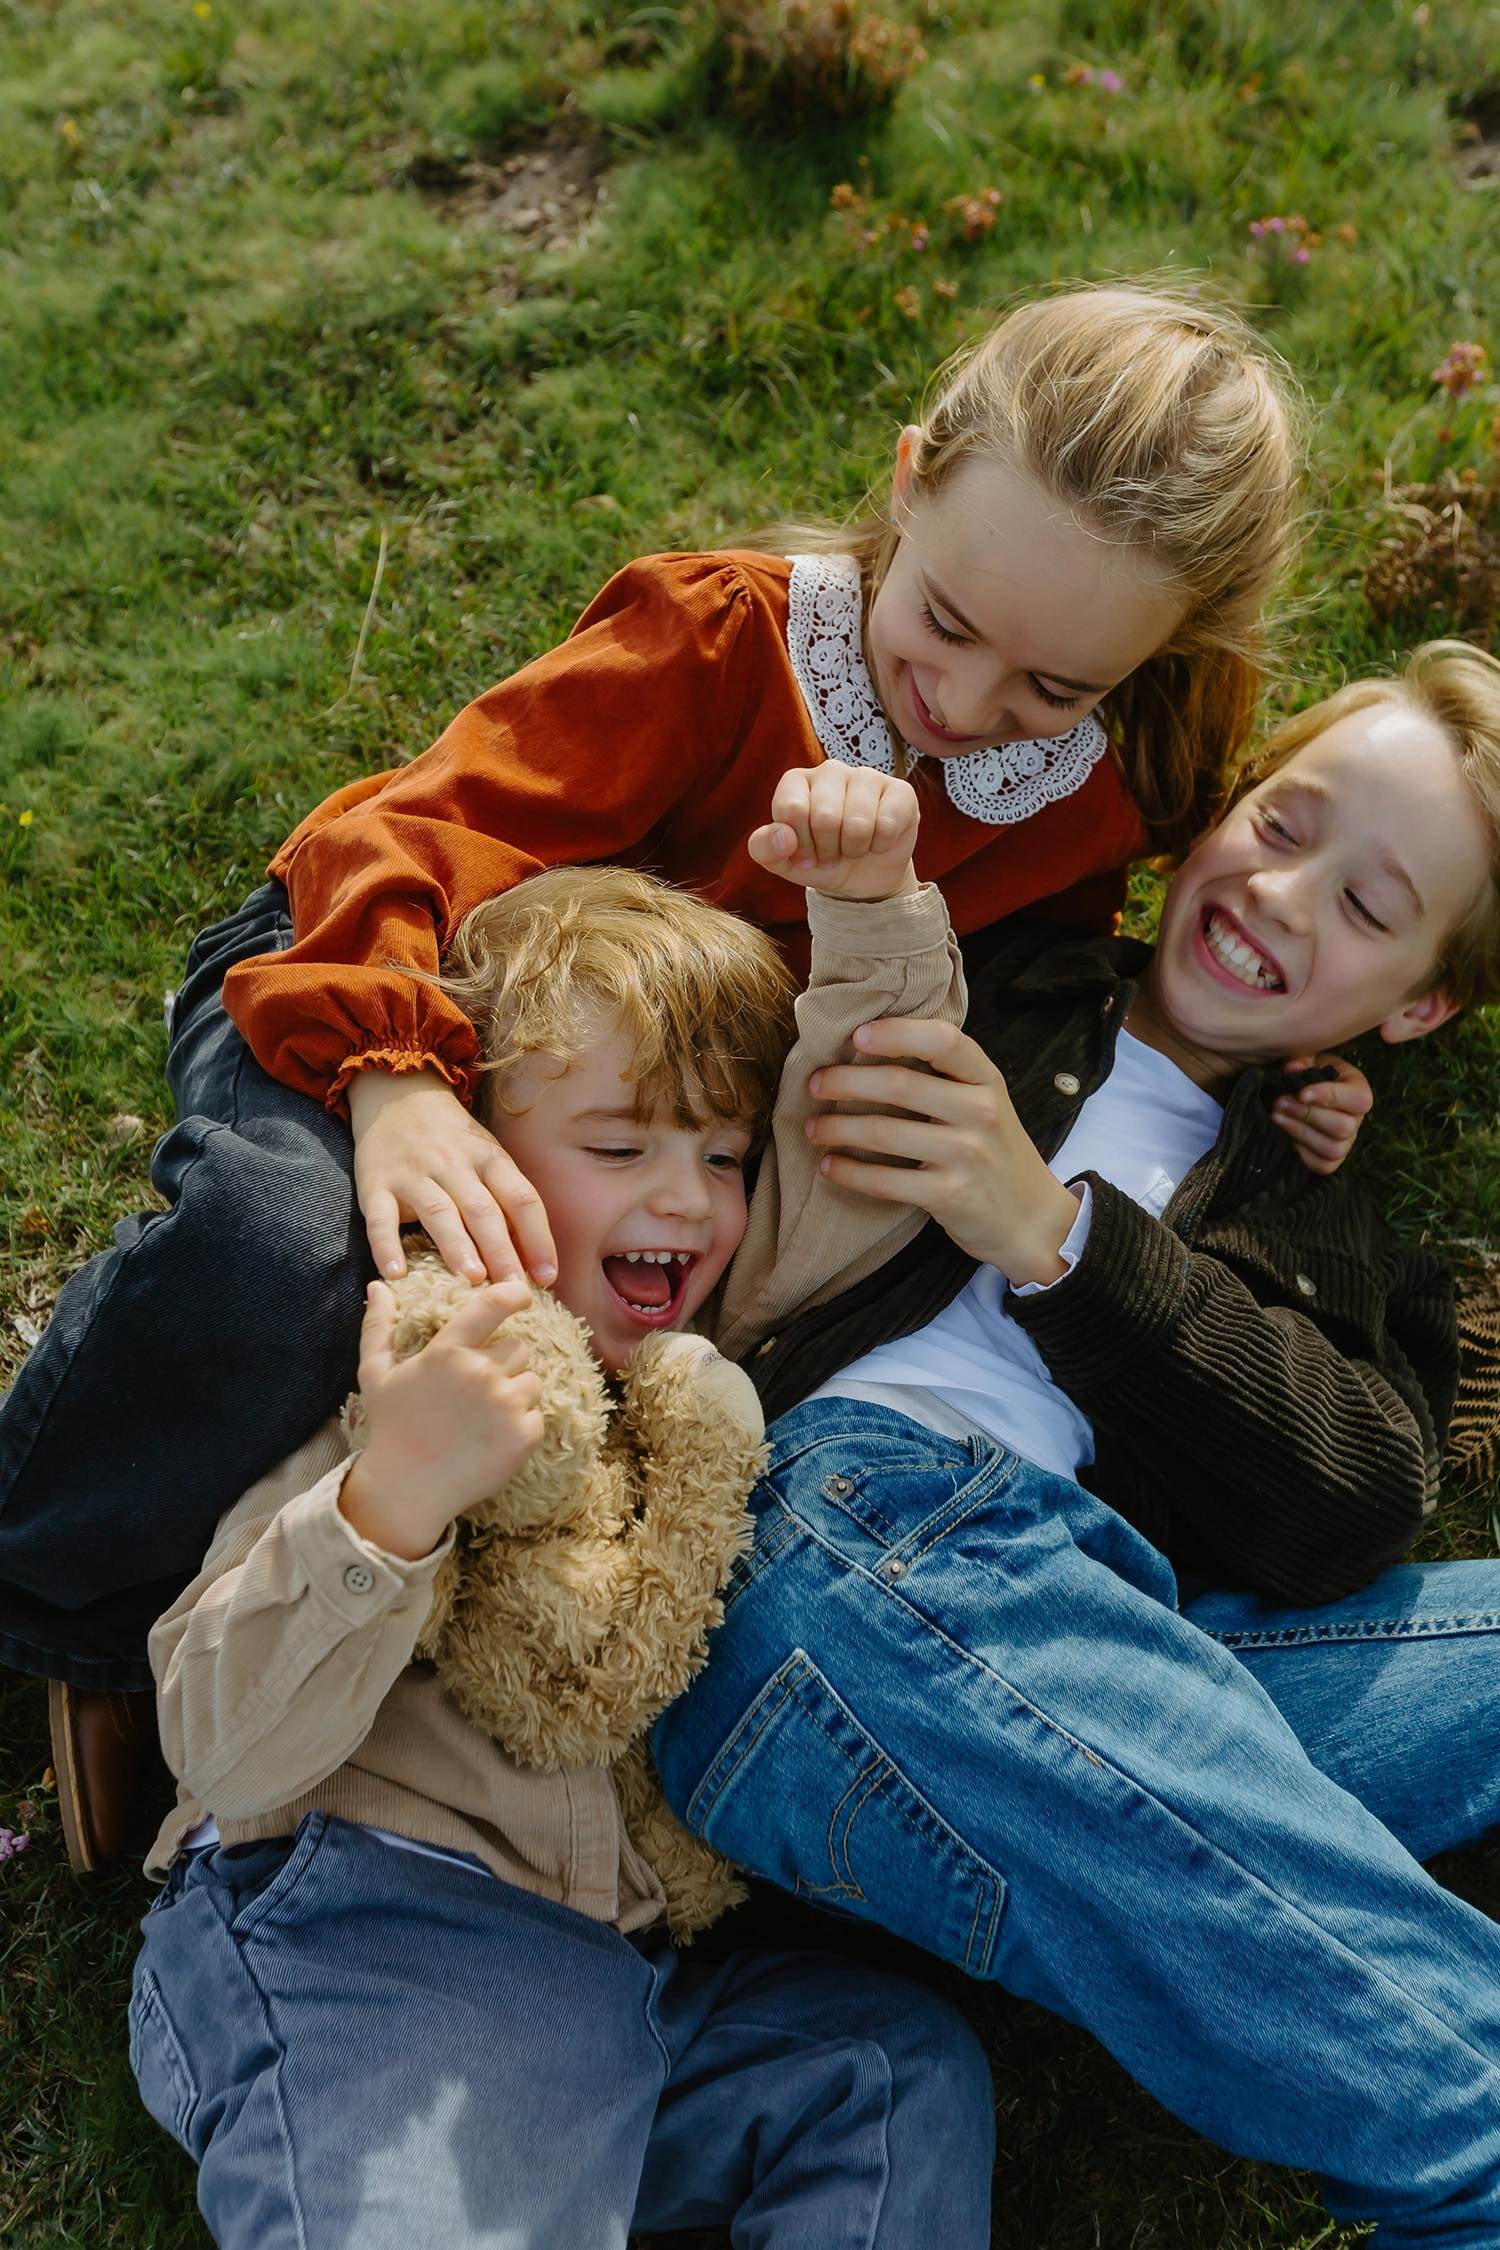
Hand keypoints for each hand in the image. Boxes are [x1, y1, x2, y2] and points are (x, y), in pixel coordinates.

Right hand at [339, 1277, 544, 1559]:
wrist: (406, 1490)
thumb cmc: (391, 1429)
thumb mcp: (375, 1375)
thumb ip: (378, 1327)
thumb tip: (377, 1286)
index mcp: (447, 1353)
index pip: (493, 1305)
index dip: (514, 1293)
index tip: (522, 1295)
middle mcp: (480, 1373)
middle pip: (519, 1349)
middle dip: (503, 1365)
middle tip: (475, 1394)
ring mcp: (504, 1405)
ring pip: (531, 1382)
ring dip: (514, 1396)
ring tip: (481, 1420)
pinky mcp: (523, 1435)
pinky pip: (537, 1416)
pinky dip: (521, 1427)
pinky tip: (490, 1441)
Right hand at [349, 1066, 556, 1286]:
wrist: (397, 1095)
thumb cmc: (453, 1141)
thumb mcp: (488, 1158)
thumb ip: (507, 1202)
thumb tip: (535, 1260)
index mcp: (490, 1158)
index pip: (521, 1199)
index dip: (538, 1238)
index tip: (547, 1277)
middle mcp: (454, 1164)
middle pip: (483, 1210)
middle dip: (501, 1251)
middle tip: (513, 1289)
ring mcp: (413, 1174)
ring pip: (439, 1212)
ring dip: (457, 1247)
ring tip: (471, 1280)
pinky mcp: (375, 1185)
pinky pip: (380, 1219)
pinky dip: (385, 1247)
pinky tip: (395, 1274)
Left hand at [748, 764, 920, 900]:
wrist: (862, 878)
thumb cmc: (819, 861)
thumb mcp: (785, 863)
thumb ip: (765, 850)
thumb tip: (782, 835)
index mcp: (797, 781)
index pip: (792, 809)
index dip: (799, 844)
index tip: (805, 852)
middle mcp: (830, 771)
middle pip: (825, 817)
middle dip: (828, 850)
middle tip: (831, 853)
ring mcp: (867, 776)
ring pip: (858, 823)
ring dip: (854, 849)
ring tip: (853, 848)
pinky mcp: (900, 791)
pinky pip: (887, 824)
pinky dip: (880, 845)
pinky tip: (878, 841)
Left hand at [806, 1017, 1081, 1286]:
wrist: (1033, 1221)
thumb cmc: (996, 1154)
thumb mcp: (987, 1103)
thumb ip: (946, 1077)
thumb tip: (871, 1047)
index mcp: (986, 1080)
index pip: (943, 1040)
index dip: (895, 1033)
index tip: (856, 1037)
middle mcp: (981, 1112)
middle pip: (899, 1084)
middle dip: (844, 1082)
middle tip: (814, 1084)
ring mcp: (967, 1155)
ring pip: (883, 1133)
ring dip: (837, 1128)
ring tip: (812, 1128)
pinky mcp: (950, 1196)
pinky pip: (885, 1181)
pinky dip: (848, 1172)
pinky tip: (829, 1165)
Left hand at [1271, 1053, 1372, 1176]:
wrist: (1294, 1092)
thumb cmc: (1304, 1073)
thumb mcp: (1305, 1059)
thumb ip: (1300, 1061)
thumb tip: (1292, 1068)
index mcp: (1358, 1090)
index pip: (1359, 1099)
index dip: (1330, 1097)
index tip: (1301, 1092)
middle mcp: (1357, 1120)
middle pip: (1343, 1127)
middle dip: (1307, 1115)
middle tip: (1279, 1102)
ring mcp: (1345, 1143)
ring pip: (1333, 1148)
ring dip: (1300, 1133)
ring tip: (1276, 1117)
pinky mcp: (1330, 1161)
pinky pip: (1322, 1165)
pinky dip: (1300, 1153)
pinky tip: (1281, 1135)